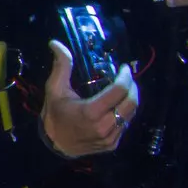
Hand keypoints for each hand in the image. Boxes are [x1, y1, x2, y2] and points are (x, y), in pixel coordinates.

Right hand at [41, 40, 139, 157]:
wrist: (54, 144)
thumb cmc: (55, 114)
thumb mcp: (55, 89)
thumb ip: (61, 66)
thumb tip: (56, 43)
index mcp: (91, 112)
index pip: (119, 91)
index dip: (125, 77)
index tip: (124, 68)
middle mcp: (104, 126)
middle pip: (131, 102)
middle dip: (132, 87)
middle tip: (127, 78)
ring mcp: (109, 137)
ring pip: (131, 114)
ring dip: (130, 100)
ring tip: (124, 90)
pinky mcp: (112, 144)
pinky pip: (125, 125)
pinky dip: (124, 113)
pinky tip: (117, 106)